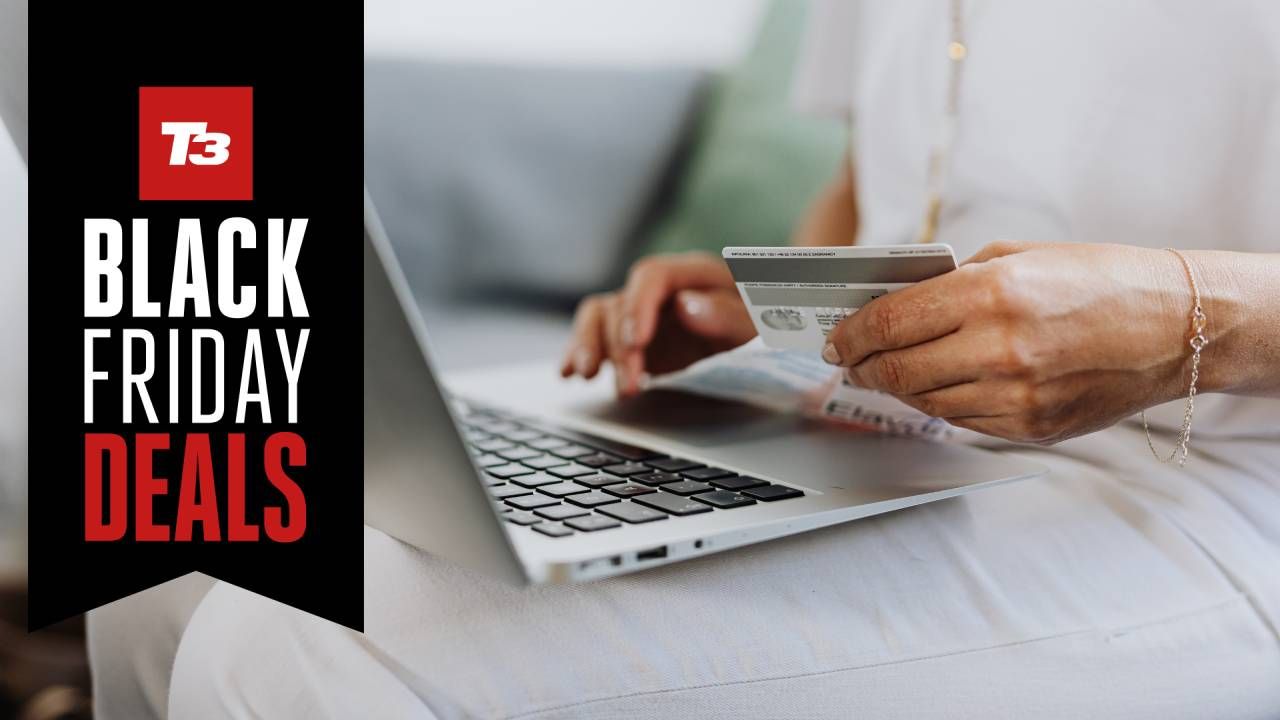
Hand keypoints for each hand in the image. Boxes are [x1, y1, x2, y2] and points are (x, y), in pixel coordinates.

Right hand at [560, 252, 755, 396]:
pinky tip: (568, 373)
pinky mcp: (630, 340)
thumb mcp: (760, 323)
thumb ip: (728, 314)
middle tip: (630, 384)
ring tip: (586, 376)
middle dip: (618, 346)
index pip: (652, 276)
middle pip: (621, 303)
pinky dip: (579, 353)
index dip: (638, 305)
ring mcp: (641, 314)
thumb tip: (686, 307)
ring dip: (589, 347)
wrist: (765, 339)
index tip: (636, 341)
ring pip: (599, 318)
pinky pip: (596, 338)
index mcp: (692, 274)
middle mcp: (660, 290)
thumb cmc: (765, 325)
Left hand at [823, 241, 1198, 443]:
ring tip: (886, 371)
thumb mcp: (1019, 256)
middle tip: (848, 360)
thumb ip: (953, 281)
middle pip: (895, 369)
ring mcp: (1017, 396)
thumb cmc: (1101, 280)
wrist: (1178, 326)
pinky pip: (962, 421)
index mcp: (992, 294)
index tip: (835, 338)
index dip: (850, 334)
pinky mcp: (1032, 428)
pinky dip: (940, 403)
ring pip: (924, 401)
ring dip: (896, 387)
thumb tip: (894, 303)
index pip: (890, 322)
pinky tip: (937, 385)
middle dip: (861, 366)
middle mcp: (1000, 349)